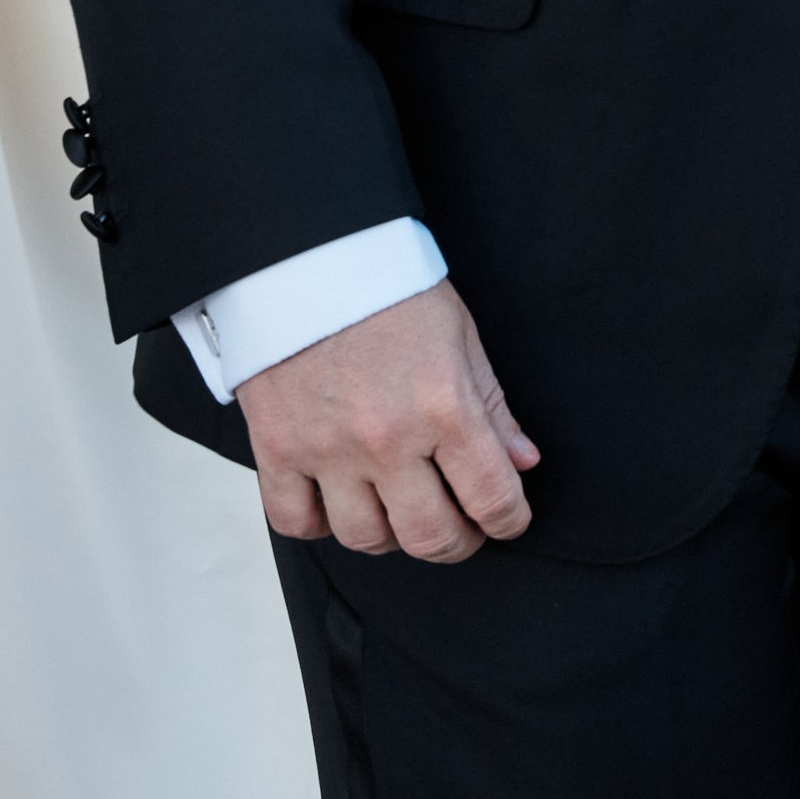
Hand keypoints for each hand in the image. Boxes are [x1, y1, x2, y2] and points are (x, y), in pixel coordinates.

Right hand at [239, 279, 539, 560]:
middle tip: (463, 528)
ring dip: (392, 536)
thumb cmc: (389, 288)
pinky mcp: (276, 450)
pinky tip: (340, 502)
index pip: (490, 496)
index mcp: (442, 404)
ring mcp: (327, 449)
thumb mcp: (460, 336)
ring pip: (365, 539)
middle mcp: (386, 437)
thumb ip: (492, 407)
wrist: (310, 255)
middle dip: (458, 542)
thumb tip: (523, 461)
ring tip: (402, 511)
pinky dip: (320, 524)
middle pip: (430, 537)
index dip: (509, 520)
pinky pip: (297, 522)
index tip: (510, 519)